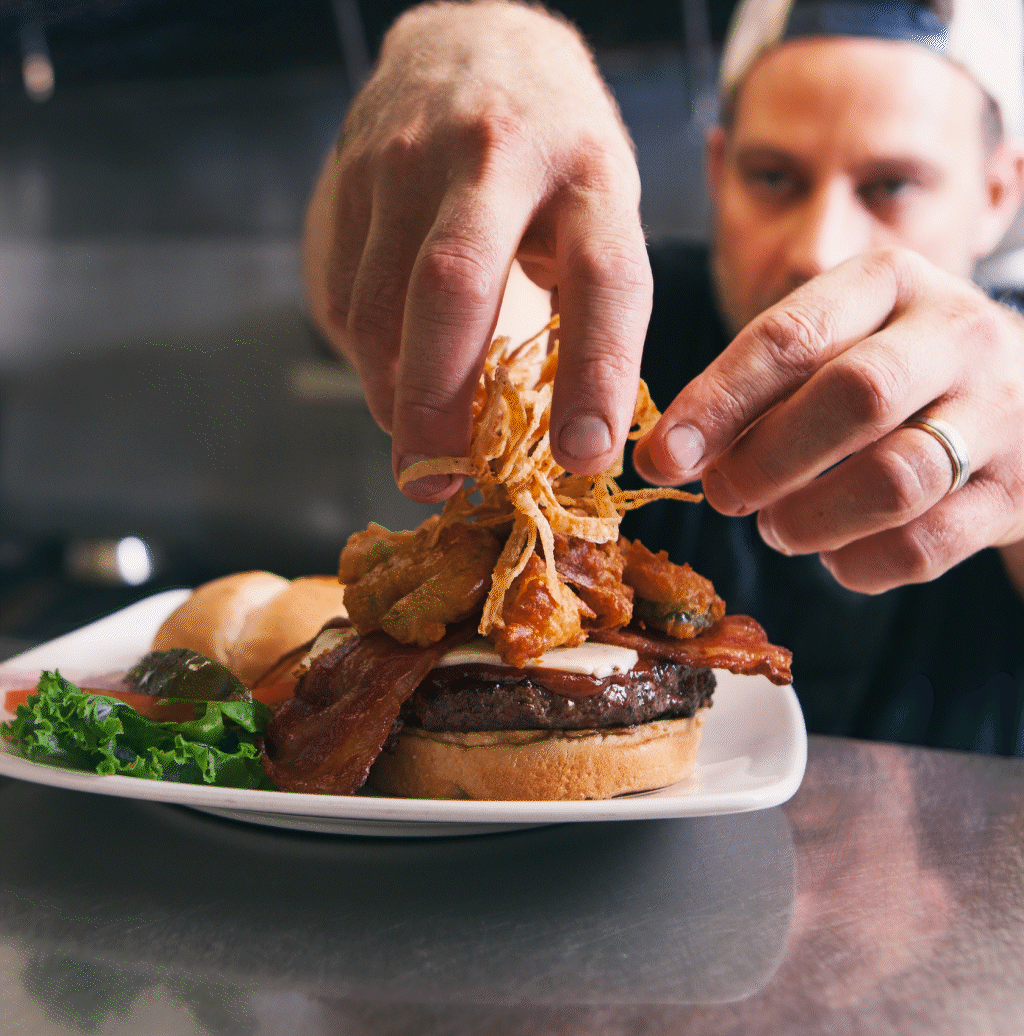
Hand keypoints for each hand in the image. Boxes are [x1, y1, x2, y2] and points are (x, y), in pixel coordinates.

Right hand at [303, 1, 651, 500]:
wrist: (471, 45)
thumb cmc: (554, 157)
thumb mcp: (600, 211)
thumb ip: (588, 307)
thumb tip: (565, 441)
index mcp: (588, 174)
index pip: (602, 280)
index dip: (594, 376)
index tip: (582, 458)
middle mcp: (496, 156)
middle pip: (456, 286)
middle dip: (441, 400)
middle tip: (438, 481)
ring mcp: (409, 160)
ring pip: (382, 304)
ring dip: (394, 397)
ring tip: (420, 451)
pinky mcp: (352, 179)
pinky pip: (349, 296)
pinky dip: (370, 359)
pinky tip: (395, 377)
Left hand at [634, 248, 1023, 593]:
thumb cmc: (894, 370)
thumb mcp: (834, 343)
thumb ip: (756, 387)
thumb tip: (667, 454)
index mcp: (890, 281)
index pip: (791, 335)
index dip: (715, 404)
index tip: (660, 456)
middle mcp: (955, 333)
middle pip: (854, 396)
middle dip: (766, 460)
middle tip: (723, 495)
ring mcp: (1000, 411)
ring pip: (895, 477)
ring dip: (810, 518)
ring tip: (777, 528)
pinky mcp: (1017, 490)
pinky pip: (927, 544)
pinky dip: (860, 563)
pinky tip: (835, 555)